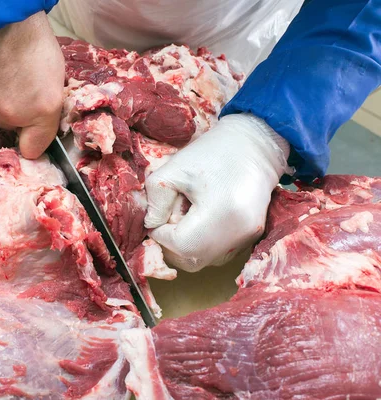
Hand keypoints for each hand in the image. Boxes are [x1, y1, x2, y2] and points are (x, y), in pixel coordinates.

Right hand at [0, 12, 64, 158]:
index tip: (32, 133)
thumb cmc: (34, 40)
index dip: (32, 140)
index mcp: (44, 110)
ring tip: (2, 69)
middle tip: (18, 84)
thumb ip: (46, 103)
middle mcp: (14, 114)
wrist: (0, 16)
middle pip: (11, 125)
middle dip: (14, 111)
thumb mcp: (55, 74)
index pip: (33, 149)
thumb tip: (40, 116)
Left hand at [144, 114, 290, 271]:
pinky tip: (201, 219)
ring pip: (204, 261)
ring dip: (186, 246)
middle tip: (169, 218)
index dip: (161, 235)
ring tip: (187, 216)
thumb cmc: (213, 152)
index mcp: (221, 213)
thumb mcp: (175, 168)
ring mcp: (248, 238)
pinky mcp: (251, 238)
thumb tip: (151, 225)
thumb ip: (156, 199)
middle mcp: (239, 233)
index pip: (180, 245)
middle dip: (171, 244)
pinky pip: (218, 254)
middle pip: (192, 260)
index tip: (157, 218)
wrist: (255, 144)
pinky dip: (202, 244)